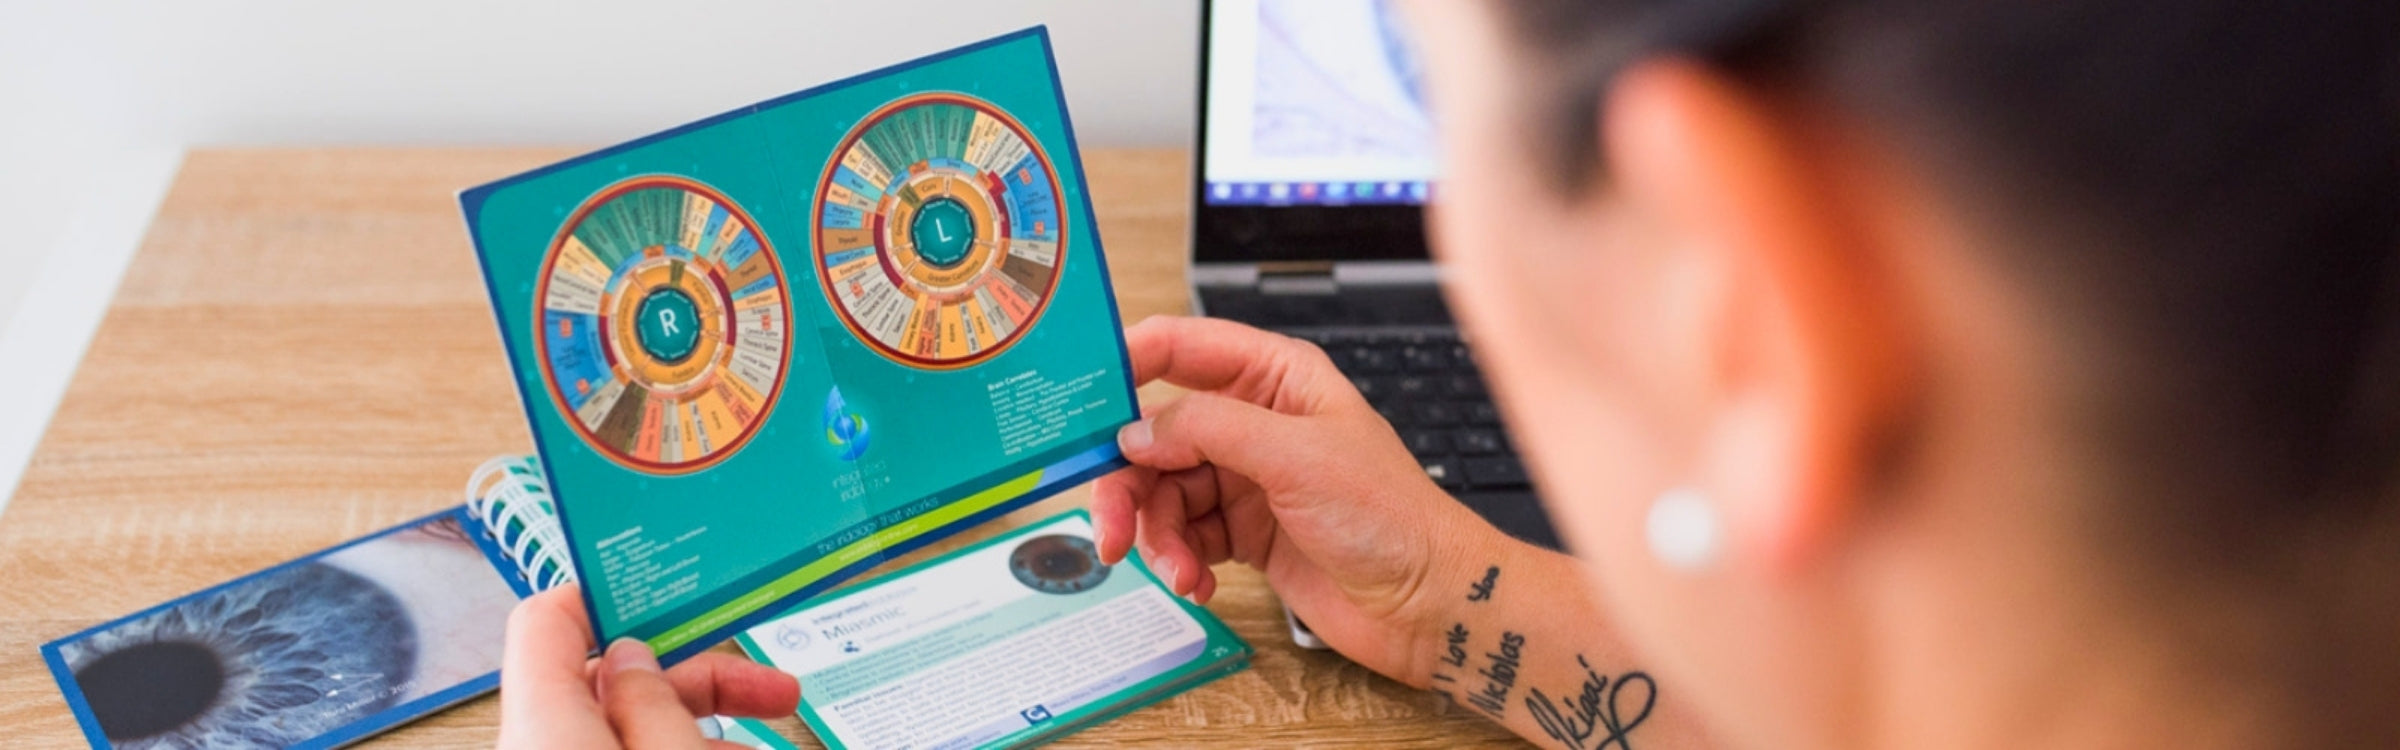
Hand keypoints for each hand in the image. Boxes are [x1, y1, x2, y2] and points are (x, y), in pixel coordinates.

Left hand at [498, 585, 800, 748]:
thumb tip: (634, 656)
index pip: (551, 618)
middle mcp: (543, 744)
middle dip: (704, 680)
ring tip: (773, 743)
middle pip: (615, 682)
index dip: (615, 594)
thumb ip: (654, 702)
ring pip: (633, 730)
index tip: (683, 594)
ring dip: (706, 728)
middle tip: (775, 690)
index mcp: (543, 723)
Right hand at [1091, 316, 1505, 684]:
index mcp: (1276, 378)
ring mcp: (1247, 477)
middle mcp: (1255, 421)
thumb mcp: (1295, 457)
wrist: (1429, 604)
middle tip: (1111, 524)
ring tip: (1175, 569)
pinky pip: (1183, 535)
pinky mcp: (1244, 530)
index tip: (1081, 398)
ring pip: (1162, 491)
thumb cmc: (1391, 517)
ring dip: (1155, 534)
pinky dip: (1180, 560)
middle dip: (1127, 480)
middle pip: (1156, 433)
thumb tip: (1137, 429)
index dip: (1127, 363)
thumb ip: (1208, 429)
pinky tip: (1199, 583)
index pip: (1183, 348)